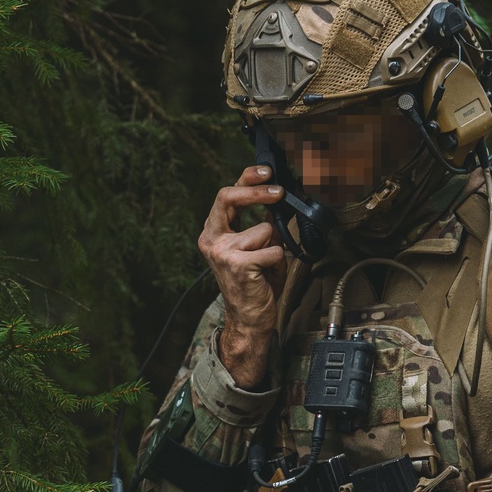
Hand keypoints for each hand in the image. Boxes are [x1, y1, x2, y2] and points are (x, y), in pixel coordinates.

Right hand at [198, 164, 287, 387]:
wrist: (249, 320)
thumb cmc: (254, 284)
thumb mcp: (254, 248)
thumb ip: (260, 224)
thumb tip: (278, 200)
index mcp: (214, 233)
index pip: (226, 195)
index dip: (247, 179)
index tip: (267, 171)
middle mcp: (212, 240)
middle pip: (229, 197)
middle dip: (257, 191)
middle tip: (279, 192)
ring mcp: (223, 252)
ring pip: (265, 230)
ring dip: (275, 246)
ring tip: (268, 265)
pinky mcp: (239, 264)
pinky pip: (273, 250)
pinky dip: (279, 263)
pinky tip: (268, 275)